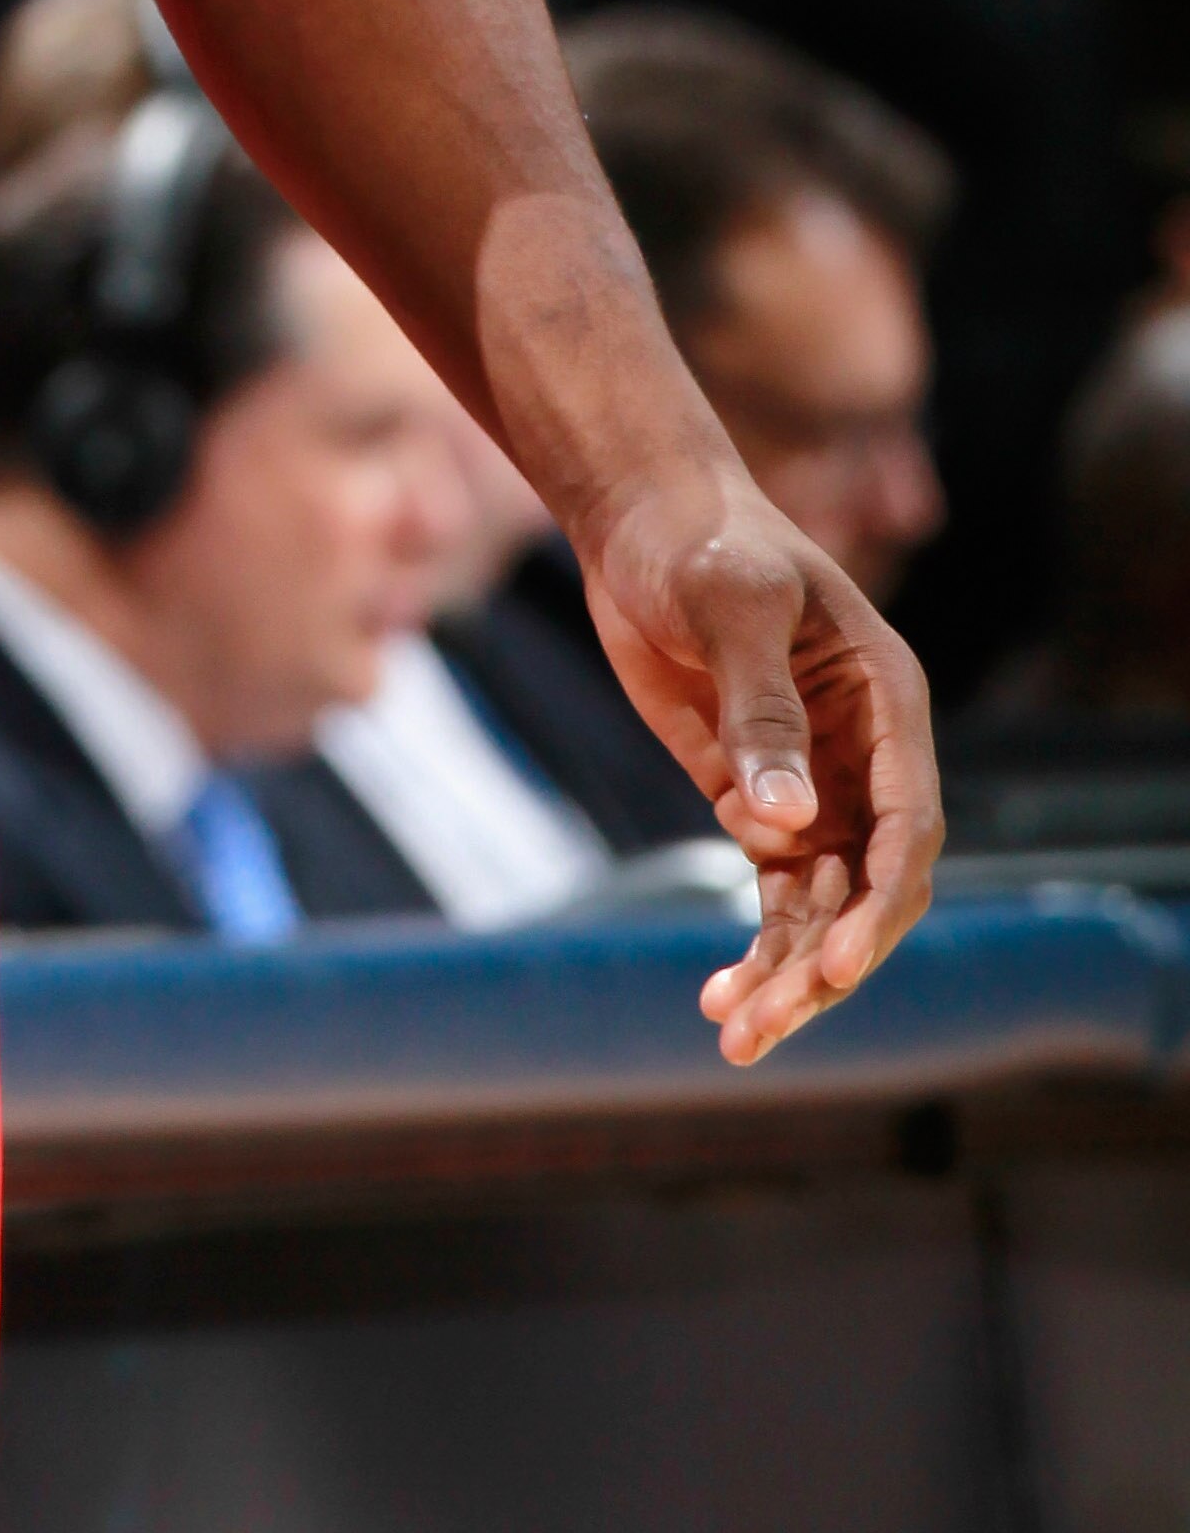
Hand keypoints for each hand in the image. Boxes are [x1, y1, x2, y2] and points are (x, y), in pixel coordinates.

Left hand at [583, 467, 939, 1064]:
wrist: (642, 518)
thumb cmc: (701, 540)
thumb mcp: (732, 606)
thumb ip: (761, 709)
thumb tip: (789, 821)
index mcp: (887, 702)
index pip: (910, 824)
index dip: (879, 902)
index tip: (835, 965)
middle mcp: (867, 756)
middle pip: (871, 887)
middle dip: (826, 960)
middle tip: (766, 1020)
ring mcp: (815, 784)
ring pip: (823, 907)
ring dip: (787, 974)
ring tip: (734, 1034)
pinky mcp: (756, 799)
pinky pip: (775, 893)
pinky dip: (756, 948)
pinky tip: (718, 999)